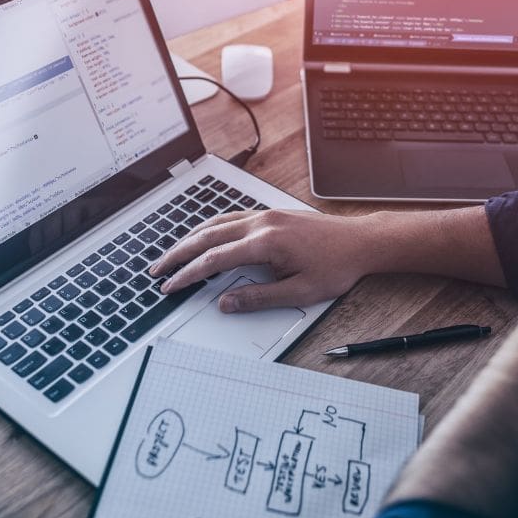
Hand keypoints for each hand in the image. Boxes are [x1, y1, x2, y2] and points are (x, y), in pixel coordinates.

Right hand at [150, 210, 376, 312]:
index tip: (170, 286)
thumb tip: (225, 304)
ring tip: (172, 254)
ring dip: (191, 238)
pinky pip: (231, 217)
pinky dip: (210, 228)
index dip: (188, 274)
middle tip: (157, 270)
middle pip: (207, 236)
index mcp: (266, 242)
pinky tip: (203, 236)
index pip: (214, 259)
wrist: (361, 241)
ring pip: (216, 222)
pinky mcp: (271, 214)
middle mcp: (261, 222)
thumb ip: (259, 298)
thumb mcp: (299, 292)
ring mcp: (265, 215)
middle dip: (179, 254)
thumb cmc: (336, 266)